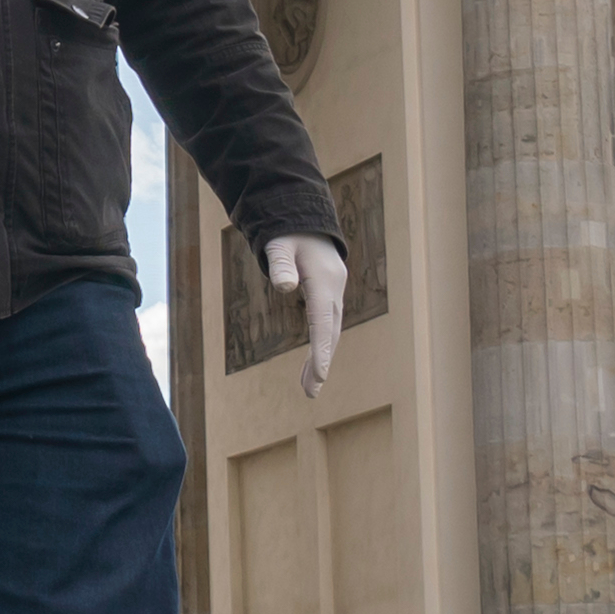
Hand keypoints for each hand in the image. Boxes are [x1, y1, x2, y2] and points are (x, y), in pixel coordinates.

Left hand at [264, 235, 348, 395]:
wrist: (305, 219)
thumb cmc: (288, 232)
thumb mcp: (279, 244)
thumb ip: (280, 264)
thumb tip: (284, 288)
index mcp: (323, 280)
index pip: (322, 320)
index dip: (321, 348)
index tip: (320, 374)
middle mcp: (334, 289)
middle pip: (330, 332)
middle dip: (322, 363)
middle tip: (310, 393)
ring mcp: (335, 292)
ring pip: (330, 331)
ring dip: (322, 359)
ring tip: (309, 389)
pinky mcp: (329, 295)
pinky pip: (327, 325)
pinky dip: (321, 346)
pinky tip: (312, 365)